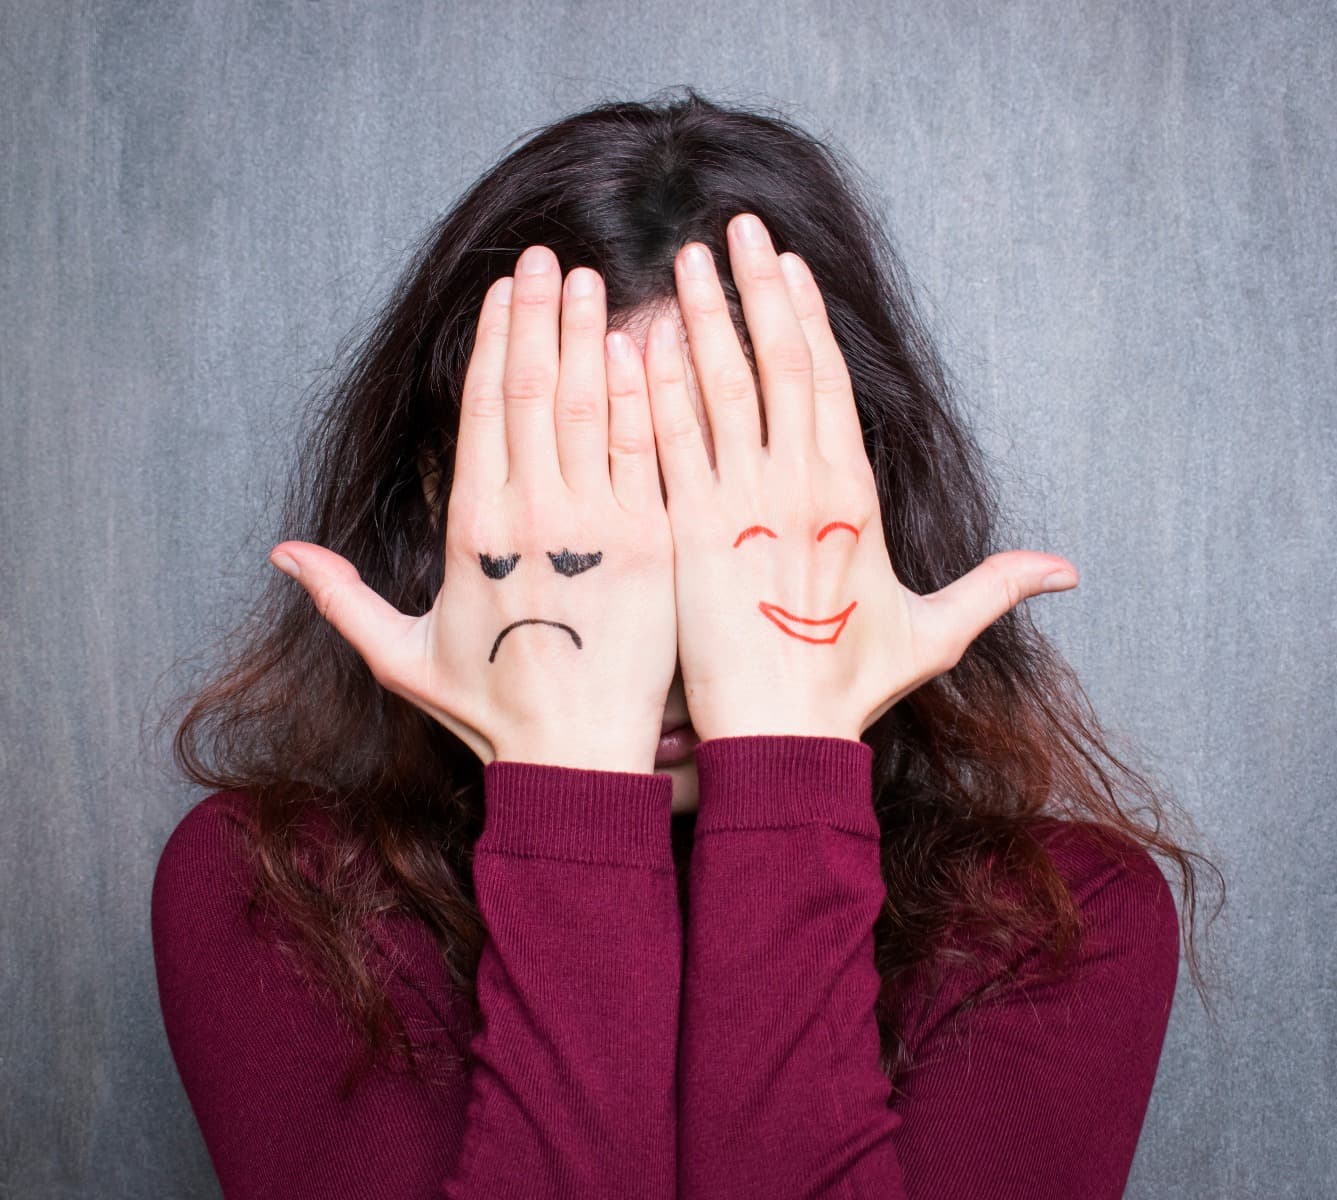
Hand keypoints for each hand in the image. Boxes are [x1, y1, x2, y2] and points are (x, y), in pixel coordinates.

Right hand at [268, 247, 676, 771]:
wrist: (576, 759)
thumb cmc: (492, 710)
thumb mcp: (402, 656)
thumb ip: (343, 597)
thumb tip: (282, 552)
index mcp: (472, 529)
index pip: (483, 408)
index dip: (494, 340)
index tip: (504, 289)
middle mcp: (531, 513)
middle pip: (535, 389)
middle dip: (539, 315)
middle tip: (550, 257)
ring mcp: (597, 524)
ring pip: (592, 406)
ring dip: (590, 335)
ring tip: (593, 281)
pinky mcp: (652, 542)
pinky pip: (647, 451)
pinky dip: (646, 394)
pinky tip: (644, 345)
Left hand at [645, 213, 1078, 741]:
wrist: (780, 737)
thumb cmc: (847, 686)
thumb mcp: (931, 633)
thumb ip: (993, 588)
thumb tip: (1070, 571)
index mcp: (851, 492)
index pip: (826, 380)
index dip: (806, 316)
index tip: (787, 266)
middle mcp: (796, 482)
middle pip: (775, 361)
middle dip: (756, 287)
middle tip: (735, 229)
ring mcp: (738, 501)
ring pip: (716, 387)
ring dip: (701, 316)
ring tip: (686, 262)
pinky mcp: (687, 529)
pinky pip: (667, 442)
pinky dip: (652, 388)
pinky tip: (637, 338)